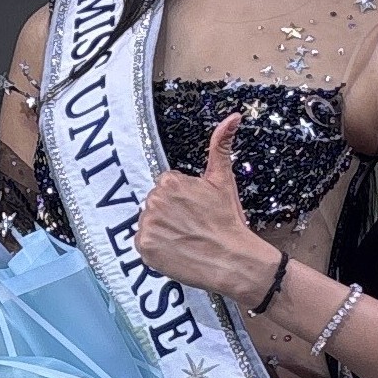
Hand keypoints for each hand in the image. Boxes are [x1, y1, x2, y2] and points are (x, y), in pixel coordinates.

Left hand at [133, 114, 276, 301]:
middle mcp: (154, 201)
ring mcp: (147, 225)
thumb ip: (221, 145)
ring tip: (186, 239)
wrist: (232, 260)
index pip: (167, 187)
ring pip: (150, 223)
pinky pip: (144, 244)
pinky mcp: (144, 247)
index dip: (183, 200)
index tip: (196, 211)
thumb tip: (233, 117)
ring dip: (163, 230)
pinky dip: (157, 248)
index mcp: (170, 182)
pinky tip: (176, 250)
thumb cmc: (228, 221)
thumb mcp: (224, 180)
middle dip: (171, 213)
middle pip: (156, 204)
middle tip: (192, 226)